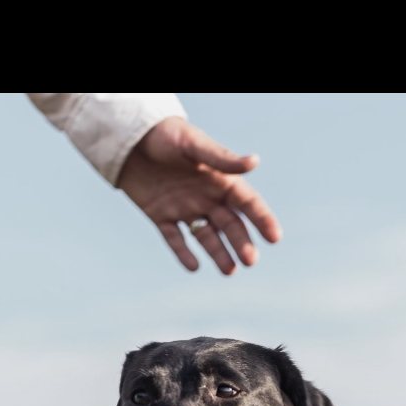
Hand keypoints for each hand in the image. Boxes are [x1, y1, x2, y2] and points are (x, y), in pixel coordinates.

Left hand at [116, 116, 281, 274]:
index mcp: (219, 179)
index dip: (262, 219)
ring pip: (206, 235)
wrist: (130, 137)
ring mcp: (184, 208)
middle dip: (241, 242)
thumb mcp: (193, 144)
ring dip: (218, 253)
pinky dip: (183, 253)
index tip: (275, 238)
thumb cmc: (166, 134)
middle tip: (250, 261)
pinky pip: (174, 238)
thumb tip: (255, 161)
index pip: (247, 202)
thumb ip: (222, 158)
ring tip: (229, 271)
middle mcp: (205, 197)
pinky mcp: (161, 215)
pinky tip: (193, 267)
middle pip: (229, 224)